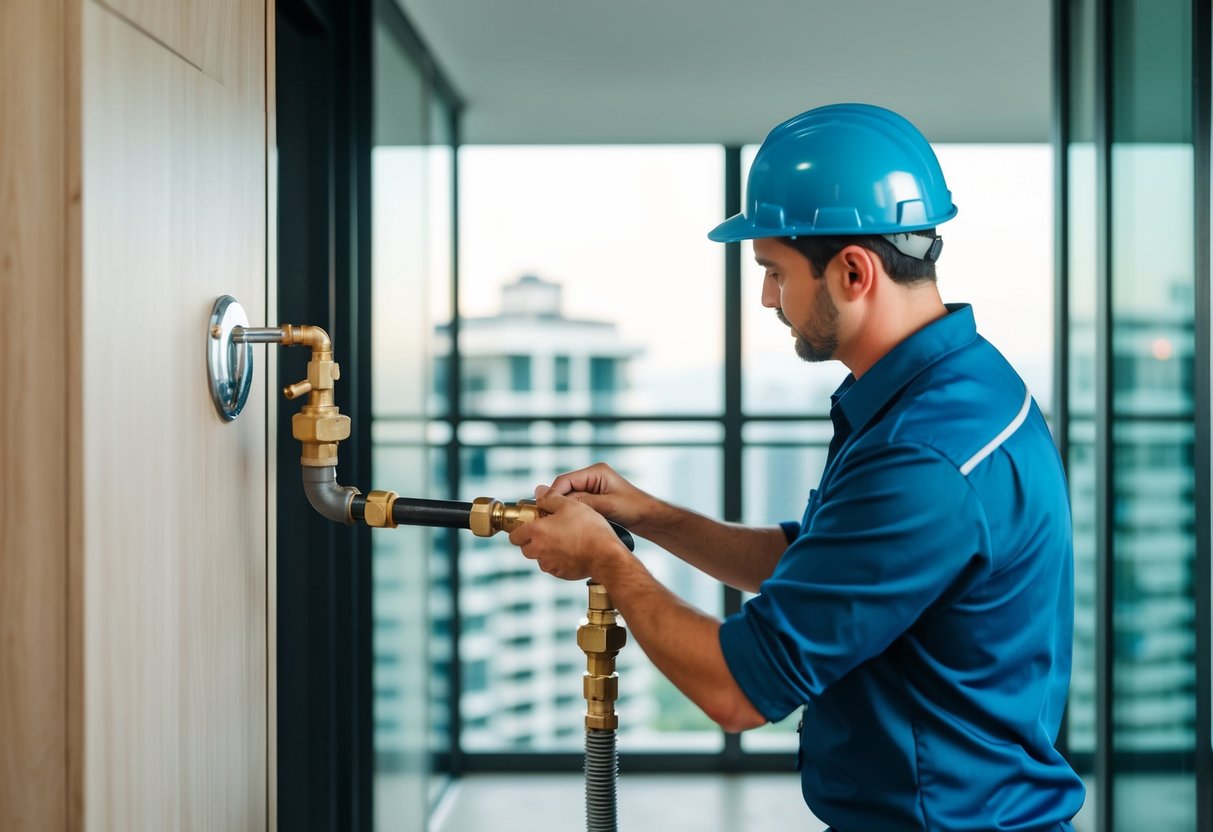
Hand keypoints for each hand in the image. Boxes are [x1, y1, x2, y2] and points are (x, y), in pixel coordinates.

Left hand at [509, 486, 630, 580]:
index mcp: (537, 532)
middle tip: (548, 530)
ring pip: (540, 557)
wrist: (606, 555)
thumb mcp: (570, 504)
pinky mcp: (561, 574)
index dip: (520, 528)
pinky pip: (554, 566)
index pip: (514, 535)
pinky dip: (559, 559)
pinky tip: (573, 550)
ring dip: (546, 550)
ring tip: (564, 539)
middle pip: (525, 547)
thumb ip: (551, 498)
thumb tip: (539, 492)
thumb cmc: (589, 528)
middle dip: (533, 539)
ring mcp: (550, 564)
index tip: (531, 523)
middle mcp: (539, 551)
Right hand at [547, 462, 656, 531]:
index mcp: (596, 471)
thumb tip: (555, 498)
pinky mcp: (594, 498)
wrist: (650, 518)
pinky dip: (572, 513)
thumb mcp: (606, 505)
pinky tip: (569, 524)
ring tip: (557, 523)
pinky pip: (577, 504)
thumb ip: (581, 501)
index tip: (545, 510)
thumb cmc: (633, 509)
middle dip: (557, 503)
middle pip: (565, 488)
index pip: (565, 480)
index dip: (553, 494)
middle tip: (548, 519)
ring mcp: (593, 487)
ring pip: (569, 498)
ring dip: (564, 509)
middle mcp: (592, 476)